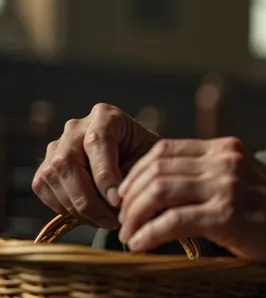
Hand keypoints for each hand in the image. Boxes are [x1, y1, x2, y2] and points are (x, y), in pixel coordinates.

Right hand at [32, 103, 160, 229]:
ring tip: (105, 221)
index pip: (97, 142)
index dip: (105, 175)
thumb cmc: (144, 155)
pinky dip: (64, 208)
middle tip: (111, 220)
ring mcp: (57, 145)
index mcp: (105, 116)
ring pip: (52, 178)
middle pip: (68, 162)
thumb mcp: (148, 157)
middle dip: (88, 199)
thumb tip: (115, 200)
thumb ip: (133, 172)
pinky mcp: (46, 166)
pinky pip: (44, 190)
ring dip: (77, 208)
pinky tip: (90, 216)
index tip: (117, 201)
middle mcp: (76, 127)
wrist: (133, 156)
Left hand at [116, 137, 265, 276]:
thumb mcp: (242, 176)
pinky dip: (149, 233)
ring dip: (134, 215)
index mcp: (225, 148)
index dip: (136, 172)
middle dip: (130, 196)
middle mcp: (225, 161)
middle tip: (122, 218)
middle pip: (156, 168)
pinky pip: (173, 221)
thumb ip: (209, 172)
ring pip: (158, 191)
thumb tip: (163, 182)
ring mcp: (227, 186)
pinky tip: (140, 244)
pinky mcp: (227, 216)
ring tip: (129, 233)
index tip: (127, 195)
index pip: (164, 149)